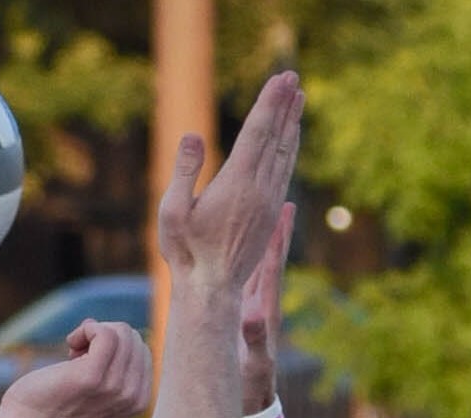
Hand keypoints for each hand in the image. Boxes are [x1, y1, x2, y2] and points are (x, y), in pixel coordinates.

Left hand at [0, 320, 153, 417]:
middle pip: (133, 338)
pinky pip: (105, 333)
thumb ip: (112, 366)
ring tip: (73, 352)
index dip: (114, 346)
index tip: (89, 360)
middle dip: (104, 336)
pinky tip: (71, 342)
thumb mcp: (96, 389)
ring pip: (121, 332)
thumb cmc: (55, 406)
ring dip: (92, 333)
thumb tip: (104, 325)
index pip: (141, 349)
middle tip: (77, 356)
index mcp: (139, 401)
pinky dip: (86, 329)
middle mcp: (133, 396)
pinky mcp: (93, 376)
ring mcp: (115, 387)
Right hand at [154, 73, 303, 290]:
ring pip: (286, 154)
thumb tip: (192, 134)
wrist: (211, 288)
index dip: (270, 103)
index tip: (281, 79)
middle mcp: (260, 190)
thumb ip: (184, 171)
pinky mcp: (270, 213)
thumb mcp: (172, 210)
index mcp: (237, 184)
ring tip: (299, 99)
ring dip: (292, 124)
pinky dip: (290, 148)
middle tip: (293, 77)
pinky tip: (291, 138)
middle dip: (285, 105)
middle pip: (277, 138)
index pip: (257, 132)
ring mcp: (268, 202)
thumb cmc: (185, 250)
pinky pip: (285, 171)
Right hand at [239, 203, 293, 409]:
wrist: (255, 401)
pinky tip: (247, 249)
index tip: (284, 209)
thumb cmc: (254, 383)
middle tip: (284, 198)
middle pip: (270, 258)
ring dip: (263, 240)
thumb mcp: (253, 361)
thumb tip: (252, 316)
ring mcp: (256, 307)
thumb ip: (254, 339)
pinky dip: (249, 260)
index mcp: (265, 308)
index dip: (278, 238)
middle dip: (276, 229)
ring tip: (268, 214)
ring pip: (260, 266)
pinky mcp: (246, 315)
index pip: (272, 266)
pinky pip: (249, 280)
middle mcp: (263, 303)